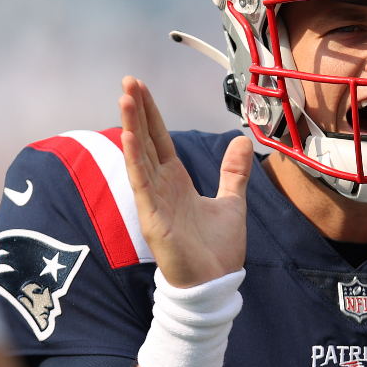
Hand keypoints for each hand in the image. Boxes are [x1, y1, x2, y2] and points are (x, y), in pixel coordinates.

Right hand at [119, 76, 252, 287]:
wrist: (216, 285)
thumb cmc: (217, 250)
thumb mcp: (231, 202)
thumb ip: (233, 172)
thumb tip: (241, 141)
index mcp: (177, 182)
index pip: (160, 140)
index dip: (151, 114)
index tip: (141, 88)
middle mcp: (161, 188)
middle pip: (145, 141)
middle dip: (137, 111)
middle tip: (128, 81)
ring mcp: (154, 202)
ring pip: (139, 157)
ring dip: (132, 127)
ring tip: (125, 98)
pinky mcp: (153, 219)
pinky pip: (142, 185)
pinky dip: (135, 161)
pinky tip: (130, 138)